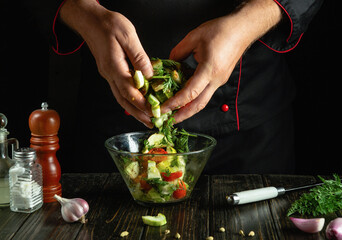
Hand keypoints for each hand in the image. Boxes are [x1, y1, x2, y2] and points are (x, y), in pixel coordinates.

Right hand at [60, 0, 153, 127]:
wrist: (89, 20)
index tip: (153, 112)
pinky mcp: (109, 72)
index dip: (141, 103)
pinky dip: (129, 100)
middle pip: (124, 100)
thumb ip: (139, 56)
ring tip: (146, 119)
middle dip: (138, 113)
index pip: (129, 90)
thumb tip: (148, 74)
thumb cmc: (108, 24)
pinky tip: (137, 104)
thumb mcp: (128, 35)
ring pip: (121, 97)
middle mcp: (109, 74)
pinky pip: (119, 90)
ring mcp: (108, 74)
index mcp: (114, 66)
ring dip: (133, 110)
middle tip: (151, 123)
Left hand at [161, 0, 281, 123]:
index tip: (163, 109)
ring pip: (203, 101)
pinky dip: (194, 98)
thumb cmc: (222, 30)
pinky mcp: (220, 79)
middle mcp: (216, 80)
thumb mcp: (195, 37)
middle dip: (183, 116)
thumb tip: (170, 63)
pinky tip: (184, 98)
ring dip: (188, 109)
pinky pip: (206, 92)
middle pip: (198, 105)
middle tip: (169, 121)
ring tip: (175, 113)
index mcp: (209, 70)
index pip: (190, 93)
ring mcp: (220, 81)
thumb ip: (179, 52)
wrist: (243, 29)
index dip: (175, 103)